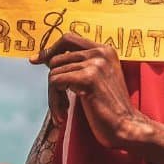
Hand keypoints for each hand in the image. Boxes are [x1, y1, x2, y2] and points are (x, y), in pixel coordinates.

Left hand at [32, 34, 150, 150]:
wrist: (126, 125)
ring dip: (54, 97)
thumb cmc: (110, 107)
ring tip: (63, 112)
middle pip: (56, 59)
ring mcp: (95, 63)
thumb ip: (81, 65)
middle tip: (61, 103)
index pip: (68, 38)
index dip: (50, 49)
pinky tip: (63, 115)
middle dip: (53, 83)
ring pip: (53, 74)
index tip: (36, 60)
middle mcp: (100, 52)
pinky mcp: (89, 78)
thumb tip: (46, 58)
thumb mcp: (98, 78)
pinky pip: (55, 83)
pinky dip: (54, 102)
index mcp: (104, 49)